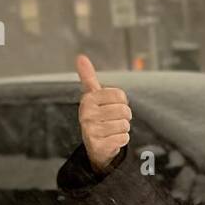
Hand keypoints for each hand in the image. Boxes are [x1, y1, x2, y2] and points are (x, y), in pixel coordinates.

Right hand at [76, 54, 131, 171]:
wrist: (94, 146)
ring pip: (124, 125)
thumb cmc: (97, 117)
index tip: (113, 106)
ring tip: (112, 130)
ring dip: (122, 129)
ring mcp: (91, 130)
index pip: (120, 95)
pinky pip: (123, 138)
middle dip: (124, 117)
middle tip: (113, 121)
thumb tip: (80, 57)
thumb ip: (88, 77)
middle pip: (124, 111)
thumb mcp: (92, 96)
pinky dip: (122, 140)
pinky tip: (112, 140)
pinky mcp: (98, 145)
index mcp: (88, 99)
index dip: (122, 102)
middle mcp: (87, 113)